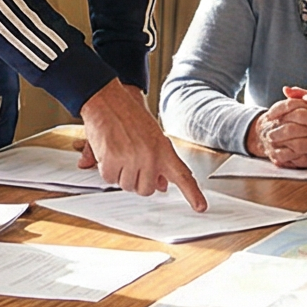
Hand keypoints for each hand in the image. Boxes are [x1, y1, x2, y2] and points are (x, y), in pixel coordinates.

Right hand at [80, 80, 207, 209]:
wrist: (107, 99)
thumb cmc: (128, 114)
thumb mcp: (150, 136)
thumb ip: (158, 161)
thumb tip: (162, 184)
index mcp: (164, 149)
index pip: (182, 175)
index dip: (192, 194)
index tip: (201, 207)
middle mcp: (150, 156)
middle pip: (146, 190)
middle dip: (136, 180)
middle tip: (130, 161)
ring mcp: (132, 158)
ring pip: (126, 185)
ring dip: (120, 173)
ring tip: (118, 151)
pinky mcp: (113, 159)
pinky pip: (109, 178)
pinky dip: (106, 168)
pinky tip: (108, 151)